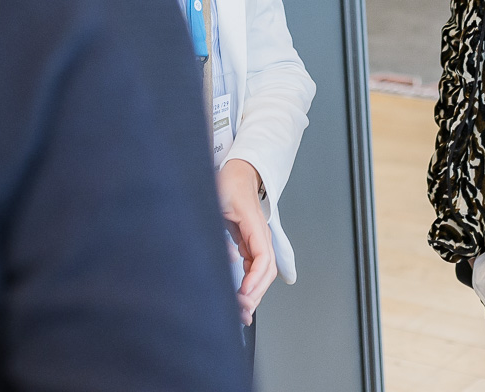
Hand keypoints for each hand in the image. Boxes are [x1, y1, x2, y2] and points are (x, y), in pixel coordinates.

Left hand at [218, 158, 276, 325]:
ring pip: (263, 273)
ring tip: (242, 312)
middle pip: (267, 271)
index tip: (243, 294)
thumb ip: (220, 228)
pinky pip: (256, 269)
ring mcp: (257, 240)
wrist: (238, 173)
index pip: (263, 257)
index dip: (255, 278)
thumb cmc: (228, 184)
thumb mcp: (217, 201)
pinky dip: (251, 286)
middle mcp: (260, 235)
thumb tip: (228, 258)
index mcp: (254, 224)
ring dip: (255, 293)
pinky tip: (242, 298)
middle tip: (241, 311)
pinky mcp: (251, 244)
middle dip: (256, 293)